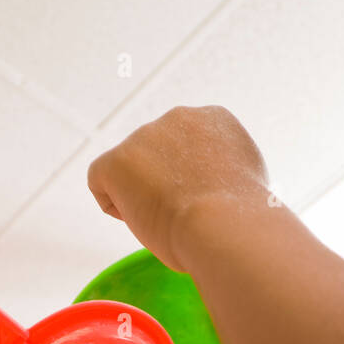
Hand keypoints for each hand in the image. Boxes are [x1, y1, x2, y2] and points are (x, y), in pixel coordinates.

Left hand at [87, 106, 268, 271]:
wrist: (225, 226)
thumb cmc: (240, 221)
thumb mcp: (243, 184)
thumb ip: (220, 174)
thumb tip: (205, 191)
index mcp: (214, 119)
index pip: (188, 148)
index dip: (190, 181)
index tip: (203, 205)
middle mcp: (179, 117)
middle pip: (157, 156)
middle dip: (164, 185)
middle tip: (184, 217)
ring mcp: (144, 136)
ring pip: (131, 170)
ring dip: (141, 195)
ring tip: (167, 220)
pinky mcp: (117, 160)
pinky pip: (100, 180)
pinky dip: (112, 203)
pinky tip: (137, 219)